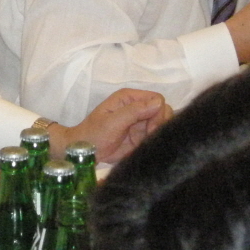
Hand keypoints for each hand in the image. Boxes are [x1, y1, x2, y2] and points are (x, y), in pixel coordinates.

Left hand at [51, 89, 171, 163]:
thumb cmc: (95, 134)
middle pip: (163, 111)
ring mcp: (140, 122)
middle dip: (160, 124)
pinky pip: (157, 136)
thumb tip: (158, 103)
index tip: (151, 129)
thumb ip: (134, 111)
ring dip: (159, 134)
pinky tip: (148, 148)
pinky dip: (156, 141)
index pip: (157, 99)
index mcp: (129, 98)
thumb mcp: (112, 122)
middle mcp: (137, 107)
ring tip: (146, 143)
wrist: (86, 152)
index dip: (158, 113)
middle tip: (149, 137)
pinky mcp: (141, 136)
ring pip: (163, 124)